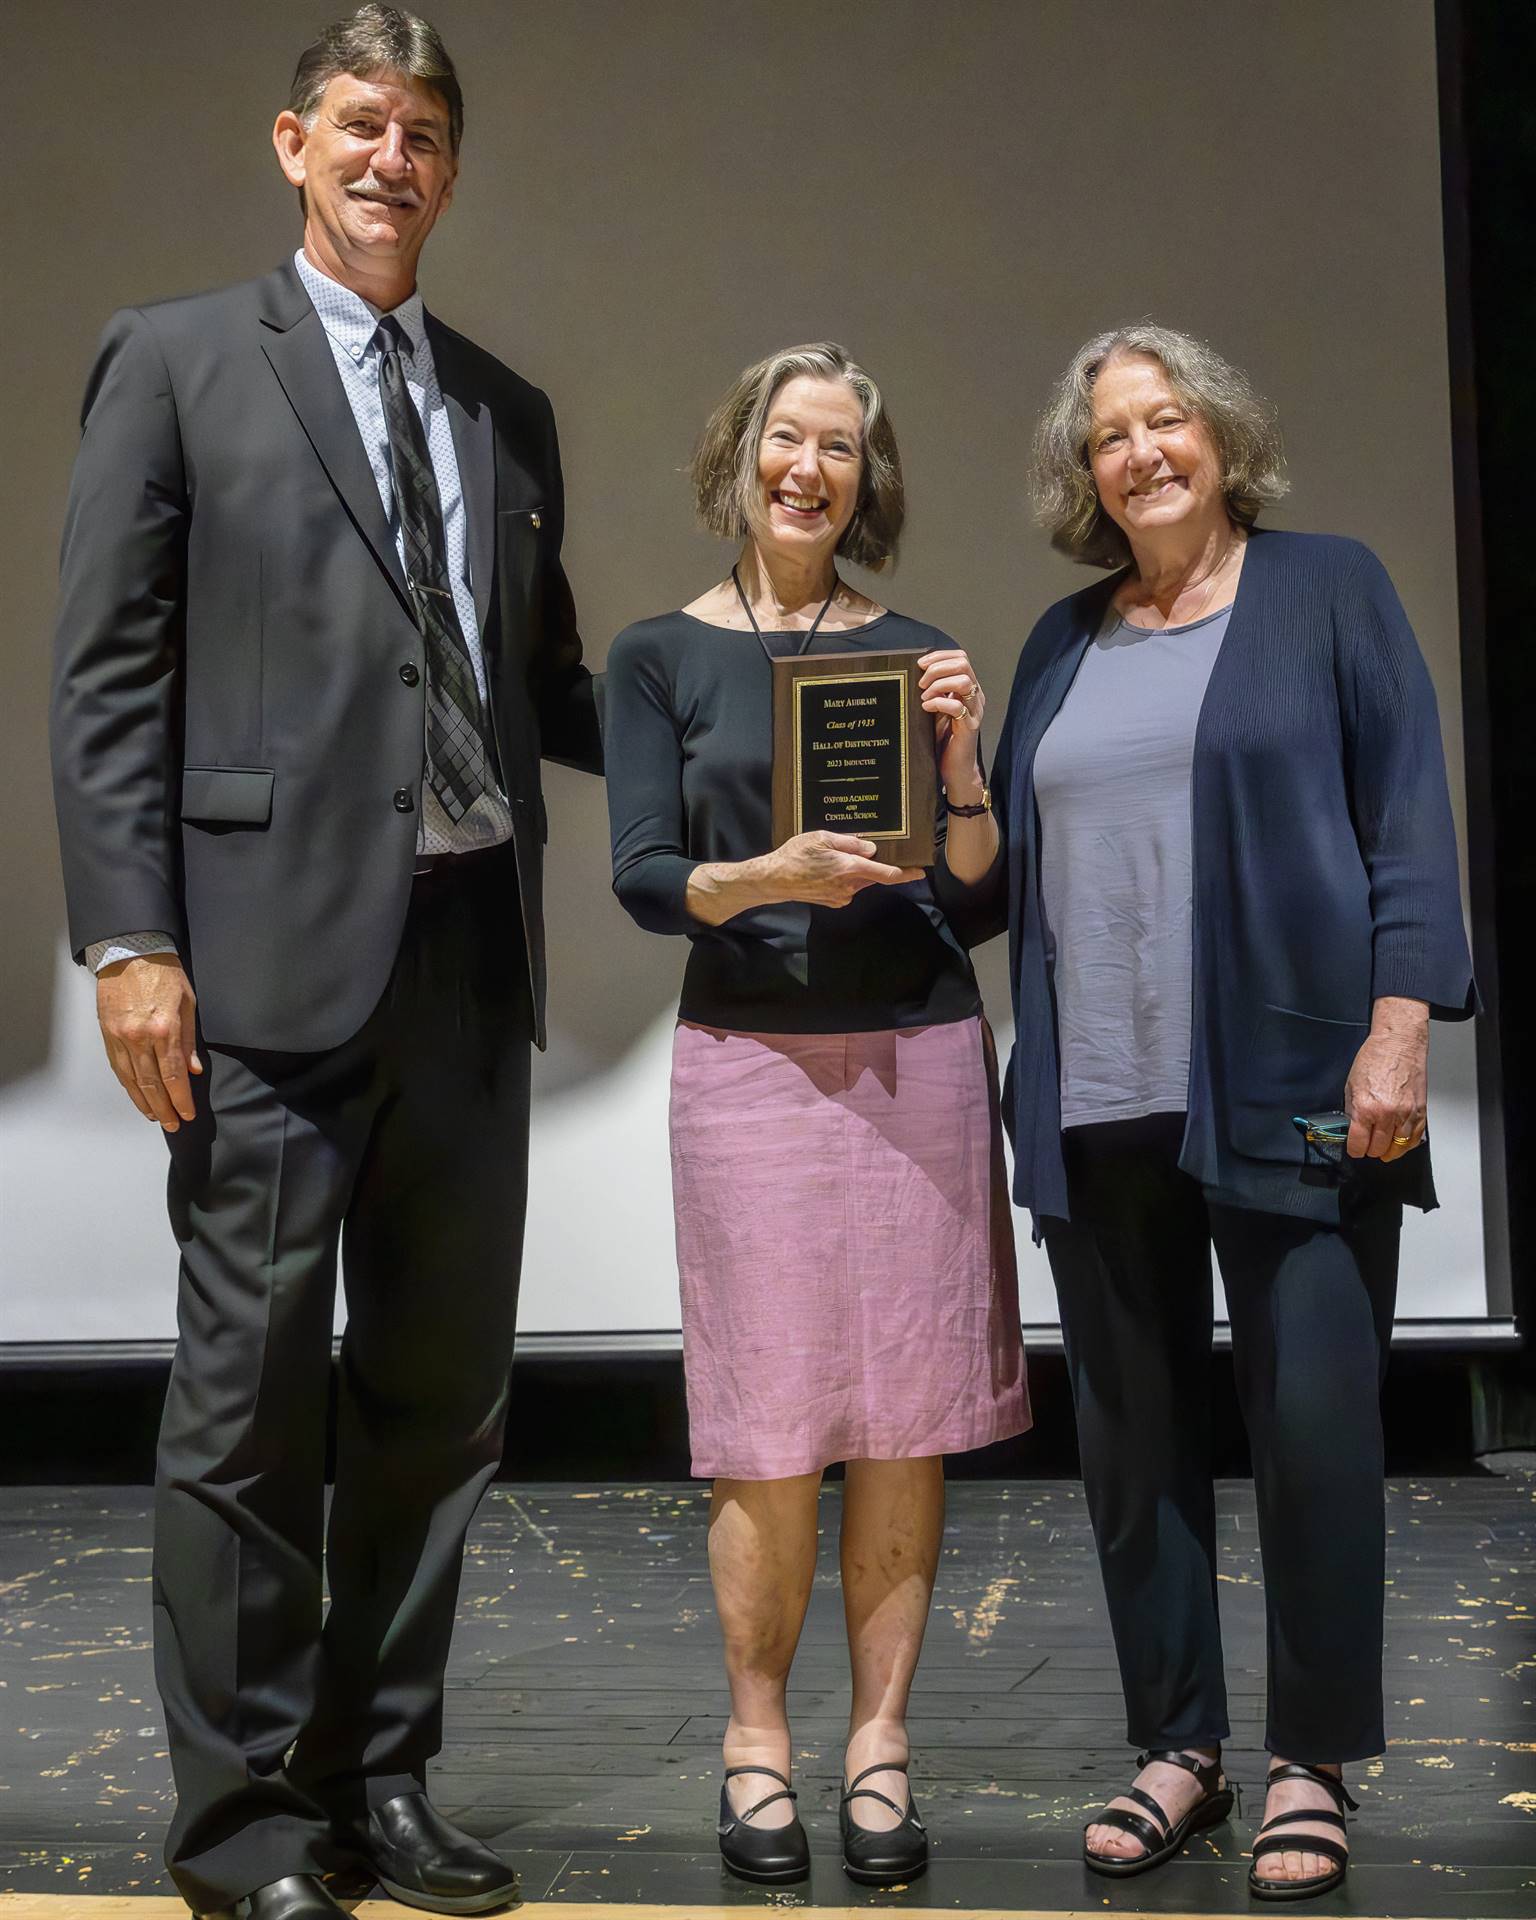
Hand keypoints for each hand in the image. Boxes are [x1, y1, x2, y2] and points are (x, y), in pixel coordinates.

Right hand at [96, 953, 201, 1130]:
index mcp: (164, 1029)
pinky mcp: (107, 1035)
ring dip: (145, 1102)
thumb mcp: (188, 1003)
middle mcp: (140, 1037)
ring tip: (156, 1117)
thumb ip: (190, 1040)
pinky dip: (128, 1086)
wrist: (129, 953)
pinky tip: (137, 1097)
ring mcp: (120, 1037)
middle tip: (174, 1124)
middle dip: (165, 1107)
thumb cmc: (164, 974)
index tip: (189, 1113)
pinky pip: (119, 1068)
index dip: (182, 1099)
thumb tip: (192, 1071)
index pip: (174, 1075)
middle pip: (152, 1084)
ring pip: (132, 1080)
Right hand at [760, 831, 921, 907]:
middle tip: (862, 850)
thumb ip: (851, 843)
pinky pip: (849, 888)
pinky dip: (845, 878)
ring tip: (833, 858)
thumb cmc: (796, 854)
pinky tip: (827, 869)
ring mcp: (842, 896)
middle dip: (873, 865)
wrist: (775, 879)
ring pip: (860, 881)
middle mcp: (850, 886)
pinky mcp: (834, 901)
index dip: (906, 873)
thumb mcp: (823, 838)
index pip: (887, 873)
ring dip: (856, 870)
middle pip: (873, 876)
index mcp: (850, 867)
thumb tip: (872, 849)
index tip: (920, 871)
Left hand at [919, 648, 984, 795]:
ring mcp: (974, 711)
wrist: (955, 768)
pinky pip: (957, 707)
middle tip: (921, 683)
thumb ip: (933, 690)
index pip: (961, 658)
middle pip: (963, 664)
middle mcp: (975, 696)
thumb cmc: (944, 739)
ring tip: (924, 697)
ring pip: (964, 682)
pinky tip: (926, 709)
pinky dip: (939, 703)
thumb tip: (916, 672)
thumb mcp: (936, 708)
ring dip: (939, 685)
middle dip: (937, 668)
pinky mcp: (970, 727)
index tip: (920, 664)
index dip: (939, 656)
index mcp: (968, 688)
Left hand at [1344, 997, 1427, 1161]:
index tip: (1354, 1148)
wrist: (1399, 1044)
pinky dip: (1406, 1145)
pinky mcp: (1420, 1112)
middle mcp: (1387, 1114)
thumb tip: (1352, 1129)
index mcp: (1366, 1108)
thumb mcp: (1351, 1085)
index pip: (1359, 1144)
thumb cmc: (1374, 1058)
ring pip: (1398, 1148)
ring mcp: (1406, 1114)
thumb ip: (1352, 1111)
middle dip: (1370, 1150)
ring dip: (1388, 1150)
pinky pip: (1414, 1138)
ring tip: (1382, 1147)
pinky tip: (1399, 1144)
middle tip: (1366, 1145)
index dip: (1354, 1149)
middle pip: (1378, 1149)